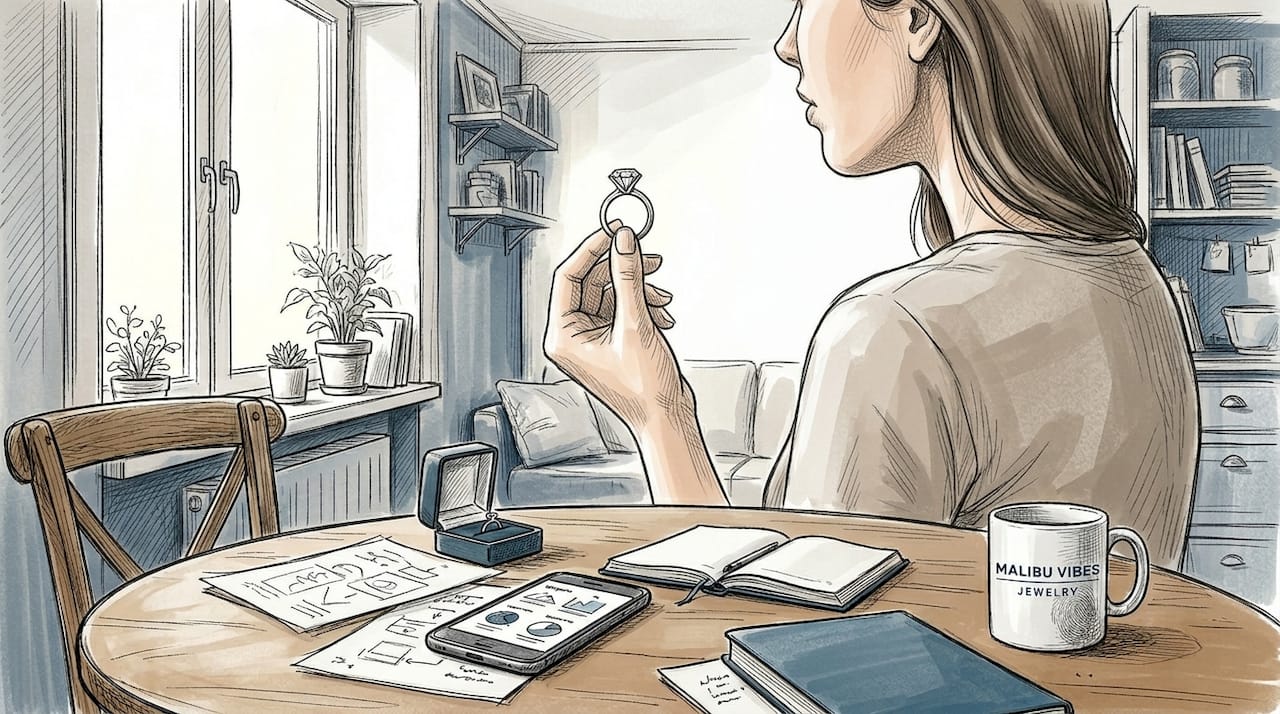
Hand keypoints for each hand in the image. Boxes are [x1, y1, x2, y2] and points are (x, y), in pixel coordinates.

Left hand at [544, 220, 689, 431]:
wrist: (666, 417)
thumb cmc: (645, 389)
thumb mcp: (636, 324)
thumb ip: (628, 277)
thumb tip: (623, 241)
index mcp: (562, 337)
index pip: (568, 278)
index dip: (591, 250)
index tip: (613, 231)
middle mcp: (571, 337)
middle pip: (590, 283)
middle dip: (621, 269)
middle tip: (644, 254)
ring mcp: (590, 339)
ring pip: (609, 293)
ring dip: (637, 288)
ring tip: (660, 294)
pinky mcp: (609, 340)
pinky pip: (620, 307)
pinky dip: (642, 303)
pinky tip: (661, 311)